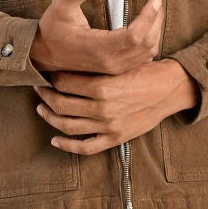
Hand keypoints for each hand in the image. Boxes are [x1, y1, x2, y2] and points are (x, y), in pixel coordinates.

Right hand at [30, 0, 162, 75]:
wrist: (44, 54)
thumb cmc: (53, 28)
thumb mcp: (60, 5)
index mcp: (96, 46)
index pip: (134, 35)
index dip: (149, 16)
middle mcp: (108, 61)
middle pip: (146, 43)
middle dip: (156, 20)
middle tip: (157, 1)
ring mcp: (113, 68)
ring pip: (147, 53)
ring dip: (155, 31)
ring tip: (155, 11)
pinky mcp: (115, 70)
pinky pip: (142, 59)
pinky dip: (150, 43)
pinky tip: (148, 28)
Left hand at [32, 57, 198, 154]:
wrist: (168, 89)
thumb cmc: (145, 72)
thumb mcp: (119, 64)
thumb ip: (96, 66)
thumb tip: (71, 61)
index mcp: (103, 86)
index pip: (66, 83)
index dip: (53, 78)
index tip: (47, 73)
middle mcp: (102, 108)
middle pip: (62, 104)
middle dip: (46, 95)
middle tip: (39, 88)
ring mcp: (107, 125)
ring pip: (68, 126)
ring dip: (50, 117)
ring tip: (41, 109)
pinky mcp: (114, 138)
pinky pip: (85, 147)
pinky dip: (67, 146)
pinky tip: (55, 140)